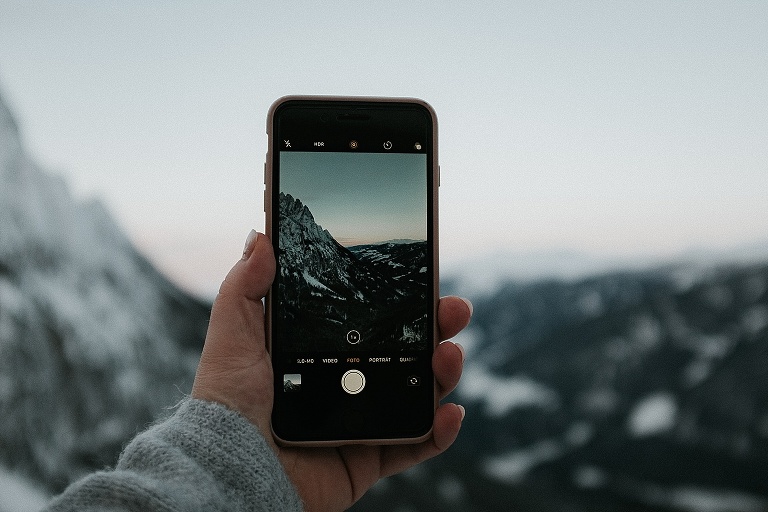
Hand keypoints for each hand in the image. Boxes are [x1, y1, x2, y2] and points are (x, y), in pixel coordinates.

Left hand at [192, 231, 471, 511]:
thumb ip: (246, 286)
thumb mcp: (234, 334)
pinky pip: (413, 447)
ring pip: (417, 393)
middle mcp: (344, 384)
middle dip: (435, 329)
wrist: (231, 468)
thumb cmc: (226, 402)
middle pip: (404, 353)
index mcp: (320, 353)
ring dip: (443, 373)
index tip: (424, 277)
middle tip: (454, 310)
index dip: (401, 301)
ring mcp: (359, 422)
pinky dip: (439, 433)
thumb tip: (260, 236)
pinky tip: (450, 413)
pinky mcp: (366, 458)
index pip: (371, 321)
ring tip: (449, 356)